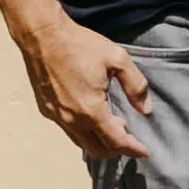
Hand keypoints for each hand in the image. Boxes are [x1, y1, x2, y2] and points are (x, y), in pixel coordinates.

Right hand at [21, 17, 154, 162]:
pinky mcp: (47, 110)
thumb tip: (145, 110)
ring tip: (112, 123)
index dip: (133, 149)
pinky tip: (91, 115)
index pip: (116, 142)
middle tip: (129, 134)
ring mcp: (56, 116)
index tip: (144, 152)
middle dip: (116, 149)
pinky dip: (83, 131)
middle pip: (97, 150)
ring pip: (81, 142)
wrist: (43, 36)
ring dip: (99, 140)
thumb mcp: (117, 59)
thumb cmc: (80, 45)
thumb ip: (136, 86)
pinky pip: (68, 130)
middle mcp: (72, 120)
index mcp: (91, 110)